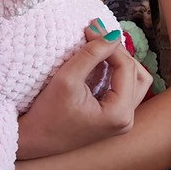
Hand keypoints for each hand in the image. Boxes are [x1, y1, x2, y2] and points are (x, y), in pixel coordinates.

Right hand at [17, 19, 152, 159]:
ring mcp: (122, 122)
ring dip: (120, 63)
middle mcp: (126, 120)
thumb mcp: (68, 79)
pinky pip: (124, 90)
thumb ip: (92, 54)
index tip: (91, 28)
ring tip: (100, 48)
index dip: (110, 44)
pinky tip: (99, 63)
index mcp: (119, 113)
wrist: (33, 141)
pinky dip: (115, 74)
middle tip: (96, 35)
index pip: (126, 67)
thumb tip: (112, 34)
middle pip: (137, 74)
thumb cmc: (47, 114)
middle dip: (118, 52)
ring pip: (135, 82)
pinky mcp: (114, 119)